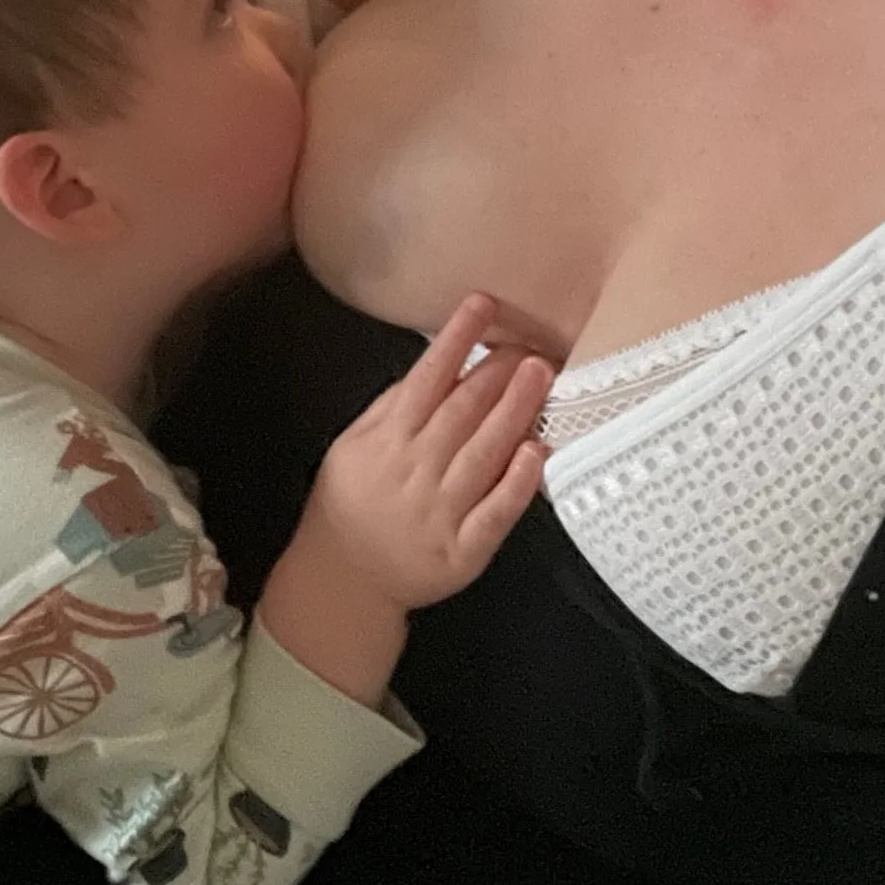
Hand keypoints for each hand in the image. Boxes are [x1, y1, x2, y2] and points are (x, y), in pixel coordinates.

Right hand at [301, 295, 551, 613]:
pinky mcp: (462, 550)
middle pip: (461, 412)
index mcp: (388, 440)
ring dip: (515, 413)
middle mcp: (415, 470)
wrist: (343, 580)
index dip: (455, 339)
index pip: (426, 379)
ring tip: (541, 375)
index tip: (481, 305)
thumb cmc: (351, 502)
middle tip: (532, 340)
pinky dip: (517, 484)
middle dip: (496, 372)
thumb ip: (392, 406)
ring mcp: (440, 512)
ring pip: (483, 455)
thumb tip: (435, 364)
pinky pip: (494, 513)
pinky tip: (538, 453)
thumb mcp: (354, 446)